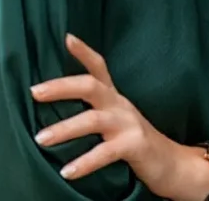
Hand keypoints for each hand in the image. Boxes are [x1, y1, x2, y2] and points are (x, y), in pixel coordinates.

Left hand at [32, 34, 208, 200]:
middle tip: (34, 92)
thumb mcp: (116, 119)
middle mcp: (120, 105)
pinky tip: (67, 171)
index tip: (66, 37)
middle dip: (60, 87)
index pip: (99, 66)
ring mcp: (128, 124)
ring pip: (92, 120)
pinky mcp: (135, 145)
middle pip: (90, 85)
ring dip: (64, 129)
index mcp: (114, 97)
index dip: (83, 52)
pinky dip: (84, 162)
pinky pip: (105, 153)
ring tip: (40, 138)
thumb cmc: (135, 141)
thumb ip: (94, 109)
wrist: (173, 165)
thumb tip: (56, 104)